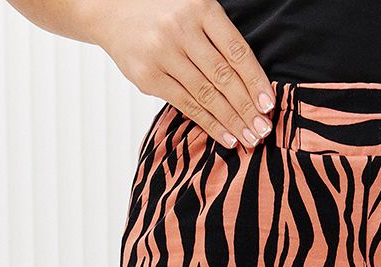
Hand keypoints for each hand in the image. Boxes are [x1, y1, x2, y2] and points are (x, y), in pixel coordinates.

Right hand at [86, 0, 275, 147]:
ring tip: (250, 138)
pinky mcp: (148, 76)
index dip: (255, 80)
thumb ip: (218, 39)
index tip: (269, 104)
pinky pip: (186, 105)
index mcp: (200, 7)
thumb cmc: (163, 13)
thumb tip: (253, 86)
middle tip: (264, 130)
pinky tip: (227, 137)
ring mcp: (162, 53)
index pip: (236, 51)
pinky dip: (209, 124)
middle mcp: (181, 29)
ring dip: (231, 121)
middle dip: (247, 107)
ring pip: (206, 95)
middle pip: (223, 77)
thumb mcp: (193, 10)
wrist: (111, 10)